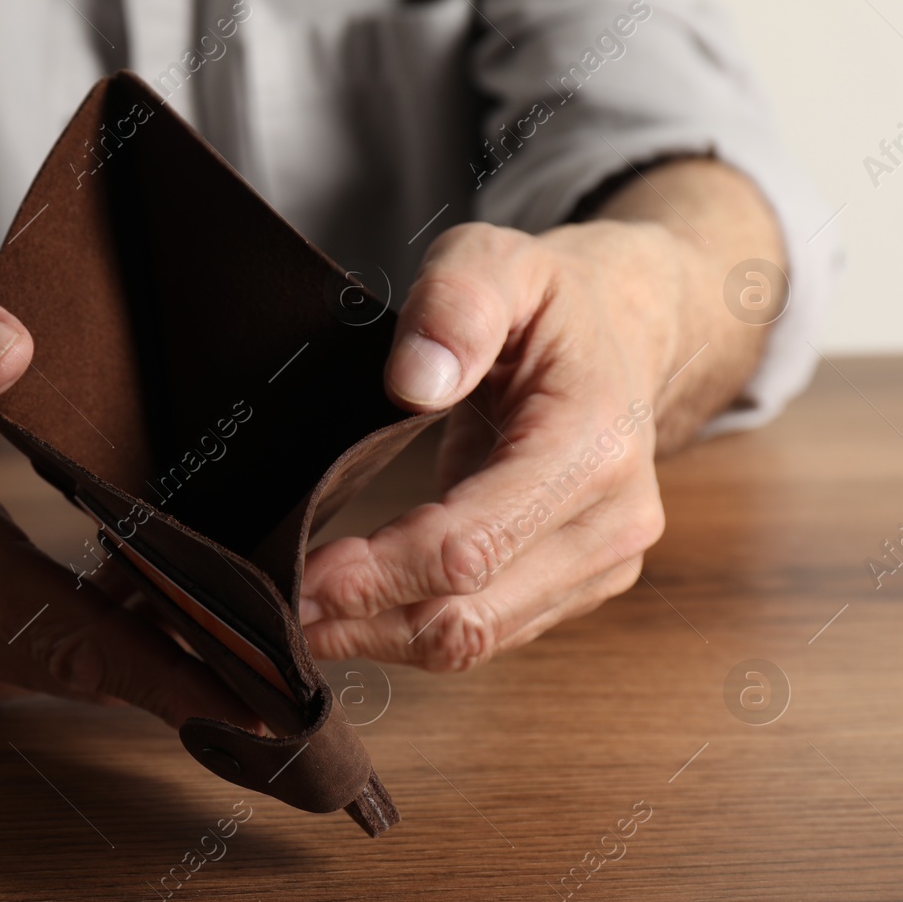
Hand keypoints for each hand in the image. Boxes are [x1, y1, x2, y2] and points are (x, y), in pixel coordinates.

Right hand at [0, 188, 256, 728]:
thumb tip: (9, 347)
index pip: (72, 633)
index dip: (168, 670)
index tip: (257, 700)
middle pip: (81, 671)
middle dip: (184, 673)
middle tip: (282, 661)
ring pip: (61, 676)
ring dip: (144, 660)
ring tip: (234, 629)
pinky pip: (32, 665)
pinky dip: (97, 649)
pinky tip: (150, 605)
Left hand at [297, 160, 781, 670]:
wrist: (626, 334)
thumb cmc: (552, 301)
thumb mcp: (498, 261)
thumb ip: (456, 304)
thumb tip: (412, 383)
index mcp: (593, 445)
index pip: (473, 545)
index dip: (377, 574)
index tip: (300, 575)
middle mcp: (612, 522)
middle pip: (469, 614)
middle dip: (365, 620)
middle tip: (276, 609)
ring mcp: (601, 565)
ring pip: (475, 640)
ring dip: (381, 638)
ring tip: (301, 620)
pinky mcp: (578, 586)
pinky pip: (487, 633)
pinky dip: (411, 631)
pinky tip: (353, 614)